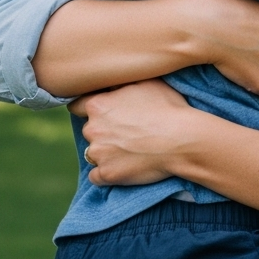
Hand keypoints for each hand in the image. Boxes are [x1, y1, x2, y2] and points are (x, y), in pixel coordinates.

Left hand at [69, 80, 195, 187]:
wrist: (183, 139)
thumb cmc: (168, 107)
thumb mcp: (146, 82)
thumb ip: (121, 81)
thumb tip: (112, 81)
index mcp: (98, 105)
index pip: (76, 105)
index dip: (89, 108)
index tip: (103, 112)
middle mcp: (92, 129)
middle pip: (88, 130)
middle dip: (102, 130)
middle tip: (125, 131)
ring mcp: (99, 154)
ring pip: (93, 153)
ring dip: (105, 152)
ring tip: (129, 150)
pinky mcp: (108, 174)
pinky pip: (97, 176)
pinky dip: (107, 173)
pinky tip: (123, 166)